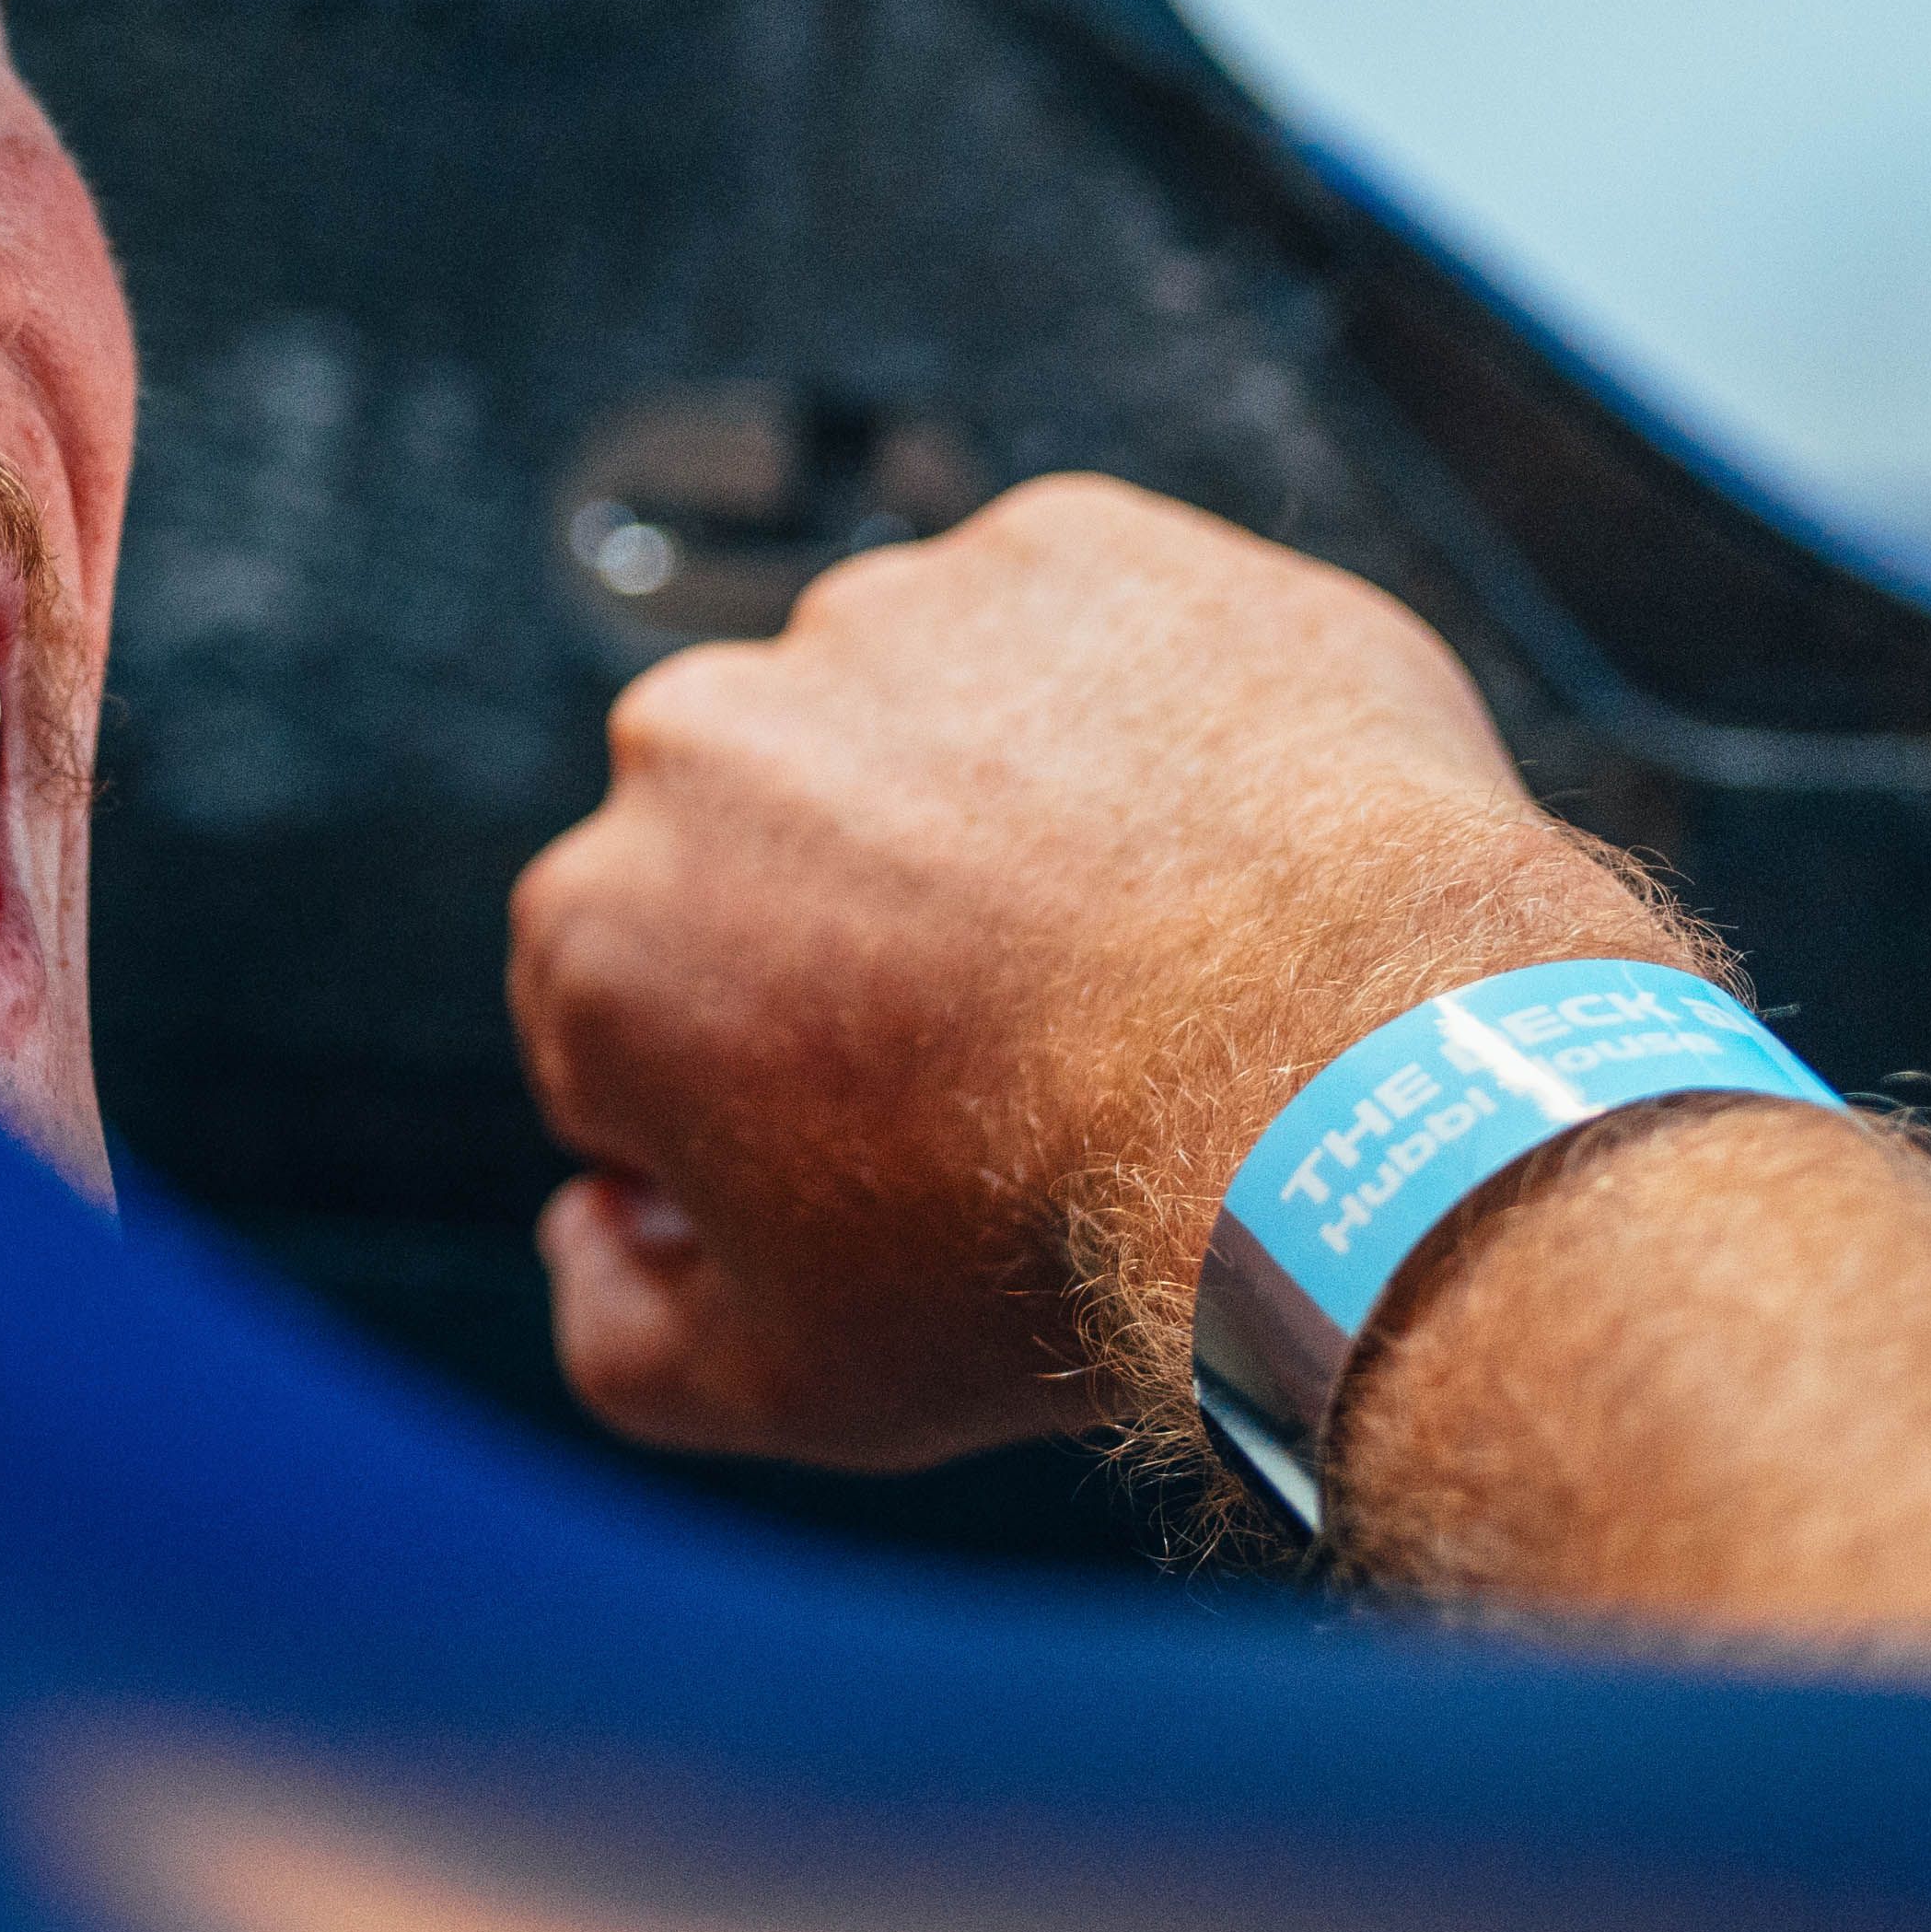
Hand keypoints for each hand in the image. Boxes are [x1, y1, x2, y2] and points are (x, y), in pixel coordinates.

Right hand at [504, 475, 1680, 1469]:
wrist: (1337, 1099)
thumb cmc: (1061, 1242)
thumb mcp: (792, 1387)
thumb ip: (618, 1326)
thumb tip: (593, 1231)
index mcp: (599, 923)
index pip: (633, 1013)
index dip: (754, 1101)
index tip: (888, 1148)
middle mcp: (702, 732)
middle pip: (760, 847)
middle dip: (847, 931)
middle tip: (1019, 1051)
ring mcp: (893, 616)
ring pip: (916, 725)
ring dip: (987, 808)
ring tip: (1136, 946)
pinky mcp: (1072, 544)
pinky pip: (1080, 635)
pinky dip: (1134, 717)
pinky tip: (1211, 846)